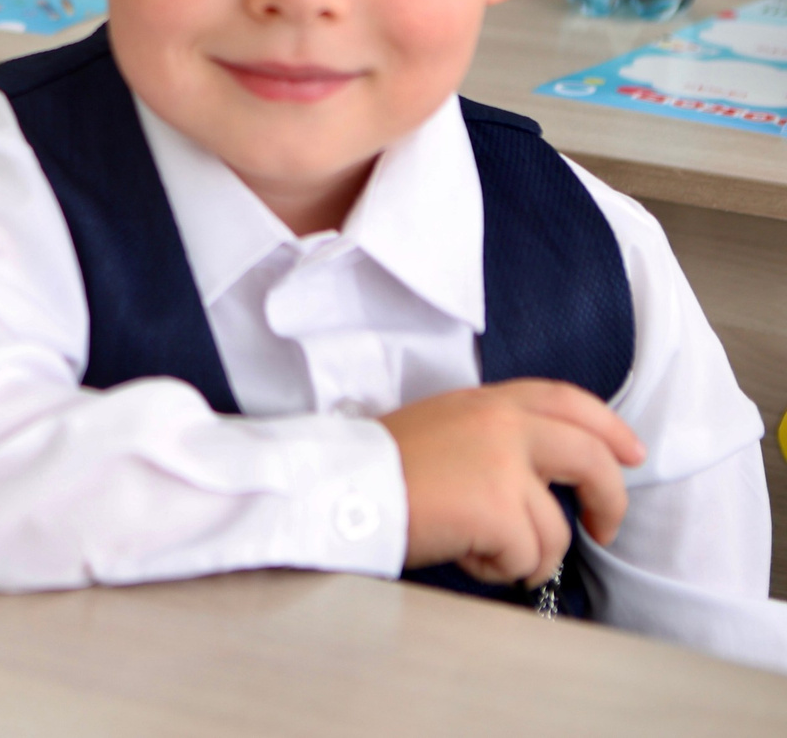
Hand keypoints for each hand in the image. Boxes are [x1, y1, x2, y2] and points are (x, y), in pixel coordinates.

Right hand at [382, 380, 644, 587]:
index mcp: (486, 401)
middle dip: (610, 500)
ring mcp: (503, 466)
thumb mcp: (444, 428)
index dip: (608, 428)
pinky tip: (467, 556)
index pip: (566, 400)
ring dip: (530, 555)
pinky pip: (528, 557)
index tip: (629, 453)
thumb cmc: (382, 468)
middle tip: (603, 529)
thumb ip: (495, 435)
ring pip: (557, 529)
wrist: (342, 488)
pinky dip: (501, 570)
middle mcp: (501, 424)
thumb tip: (543, 475)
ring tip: (487, 554)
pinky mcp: (498, 510)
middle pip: (590, 458)